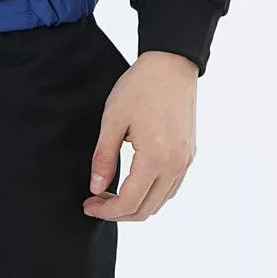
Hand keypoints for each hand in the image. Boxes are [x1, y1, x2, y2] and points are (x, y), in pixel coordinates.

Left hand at [83, 50, 197, 220]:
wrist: (171, 65)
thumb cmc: (140, 87)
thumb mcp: (113, 118)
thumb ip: (103, 156)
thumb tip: (96, 188)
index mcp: (155, 158)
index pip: (129, 202)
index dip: (106, 211)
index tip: (88, 205)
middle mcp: (175, 166)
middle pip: (146, 209)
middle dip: (118, 212)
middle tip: (95, 201)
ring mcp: (185, 161)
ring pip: (160, 202)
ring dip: (135, 205)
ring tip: (111, 193)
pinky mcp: (188, 154)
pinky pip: (171, 187)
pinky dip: (151, 194)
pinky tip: (133, 183)